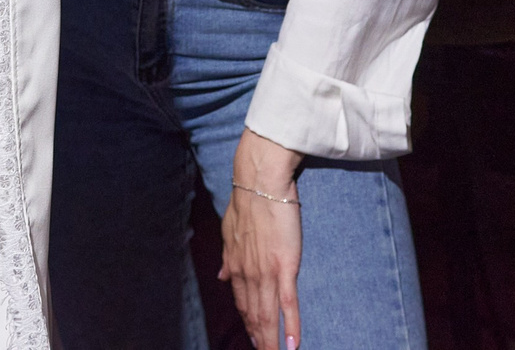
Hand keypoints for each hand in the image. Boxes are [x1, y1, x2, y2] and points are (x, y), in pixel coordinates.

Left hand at [220, 129, 303, 349]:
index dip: (246, 323)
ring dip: (271, 341)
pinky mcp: (284, 267)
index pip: (241, 303)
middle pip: (253, 315)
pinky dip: (291, 326)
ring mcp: (266, 273)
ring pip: (268, 316)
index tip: (251, 338)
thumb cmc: (247, 202)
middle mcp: (248, 274)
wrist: (261, 181)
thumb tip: (221, 276)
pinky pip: (288, 303)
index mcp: (235, 265)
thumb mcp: (229, 231)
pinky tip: (294, 344)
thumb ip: (227, 257)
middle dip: (258, 338)